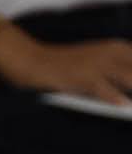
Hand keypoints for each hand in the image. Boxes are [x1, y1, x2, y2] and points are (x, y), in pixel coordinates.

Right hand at [0, 30, 131, 105]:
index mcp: (117, 47)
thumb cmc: (63, 65)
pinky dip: (116, 99)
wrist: (31, 59)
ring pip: (129, 78)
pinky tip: (124, 106)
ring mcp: (97, 64)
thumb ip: (117, 71)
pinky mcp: (82, 77)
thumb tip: (129, 96)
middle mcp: (111, 52)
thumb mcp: (95, 62)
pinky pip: (105, 90)